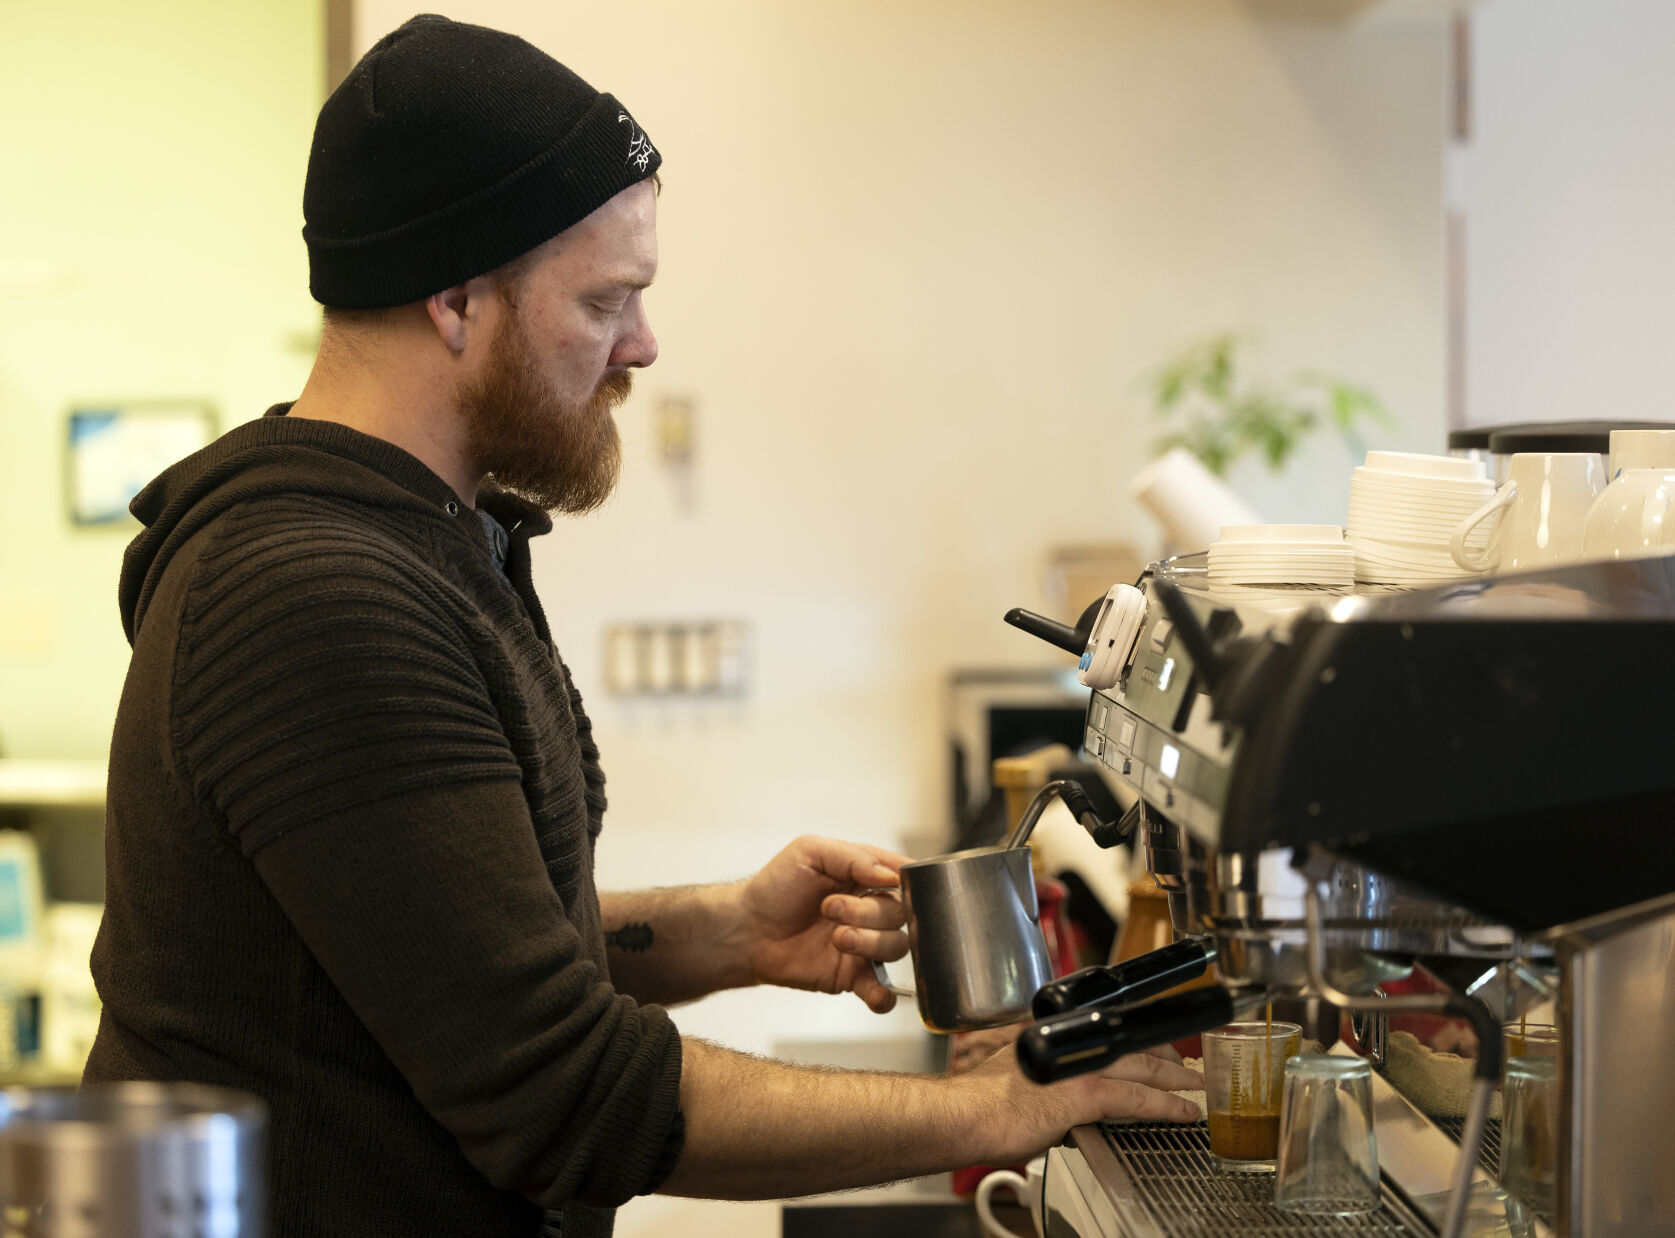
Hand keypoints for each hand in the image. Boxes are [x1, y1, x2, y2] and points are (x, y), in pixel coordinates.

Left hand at [740, 835, 910, 1011]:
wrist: (747, 929)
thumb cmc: (776, 886)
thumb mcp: (810, 852)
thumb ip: (853, 857)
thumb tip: (890, 874)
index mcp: (866, 876)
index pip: (904, 878)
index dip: (905, 883)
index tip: (888, 884)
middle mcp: (870, 910)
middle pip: (900, 914)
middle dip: (869, 913)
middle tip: (830, 908)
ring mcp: (864, 944)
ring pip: (896, 947)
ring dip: (871, 943)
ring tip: (837, 938)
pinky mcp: (852, 975)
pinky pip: (883, 991)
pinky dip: (885, 995)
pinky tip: (874, 992)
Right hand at [956, 1042, 1202, 1166]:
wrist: (964, 1116)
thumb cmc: (983, 1105)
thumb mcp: (1024, 1080)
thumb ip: (1055, 1085)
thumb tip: (1074, 1110)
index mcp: (1054, 1033)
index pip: (1107, 1026)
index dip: (1139, 1034)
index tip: (1158, 1043)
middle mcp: (1069, 1040)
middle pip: (1133, 1039)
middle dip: (1166, 1054)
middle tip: (1187, 1067)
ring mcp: (1078, 1065)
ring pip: (1142, 1065)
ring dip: (1175, 1078)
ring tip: (1195, 1087)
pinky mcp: (1083, 1093)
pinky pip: (1136, 1098)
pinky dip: (1164, 1105)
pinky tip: (1181, 1111)